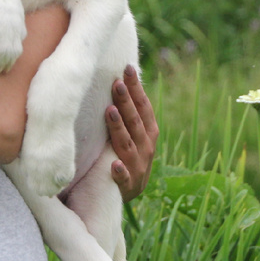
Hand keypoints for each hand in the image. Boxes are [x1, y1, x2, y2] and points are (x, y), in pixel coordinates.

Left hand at [106, 64, 157, 201]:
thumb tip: (119, 79)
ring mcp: (138, 166)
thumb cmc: (127, 154)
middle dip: (126, 102)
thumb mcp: (133, 133)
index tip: (127, 69)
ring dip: (119, 127)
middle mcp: (146, 146)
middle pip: (135, 121)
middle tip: (116, 83)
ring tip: (110, 111)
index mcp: (149, 132)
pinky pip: (123, 177)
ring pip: (127, 144)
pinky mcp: (128, 185)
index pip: (144, 106)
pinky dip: (120, 171)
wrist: (130, 191)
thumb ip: (129, 112)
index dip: (137, 88)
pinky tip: (115, 164)